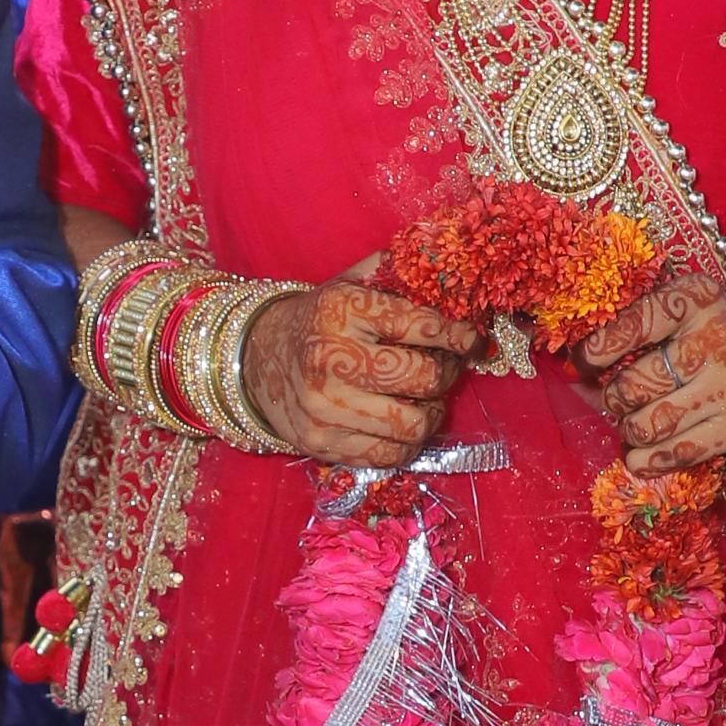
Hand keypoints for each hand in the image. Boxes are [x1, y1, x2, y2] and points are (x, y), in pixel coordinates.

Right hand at [241, 274, 485, 471]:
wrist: (257, 360)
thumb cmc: (319, 320)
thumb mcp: (349, 283)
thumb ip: (396, 274)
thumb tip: (451, 271)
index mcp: (340, 311)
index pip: (419, 325)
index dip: (457, 334)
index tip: (469, 337)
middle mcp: (330, 360)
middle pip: (423, 378)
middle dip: (447, 373)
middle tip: (446, 367)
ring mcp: (324, 407)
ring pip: (413, 424)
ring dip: (431, 412)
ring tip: (425, 398)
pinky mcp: (322, 443)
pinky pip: (390, 455)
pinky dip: (407, 441)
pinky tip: (402, 421)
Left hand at [577, 275, 725, 479]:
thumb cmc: (702, 343)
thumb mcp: (676, 318)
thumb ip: (626, 332)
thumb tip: (570, 374)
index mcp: (699, 297)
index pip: (633, 324)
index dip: (596, 350)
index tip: (578, 365)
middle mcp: (719, 337)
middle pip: (635, 383)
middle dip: (615, 398)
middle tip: (620, 399)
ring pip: (649, 424)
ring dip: (630, 430)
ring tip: (635, 423)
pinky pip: (674, 453)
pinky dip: (646, 460)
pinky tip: (639, 456)